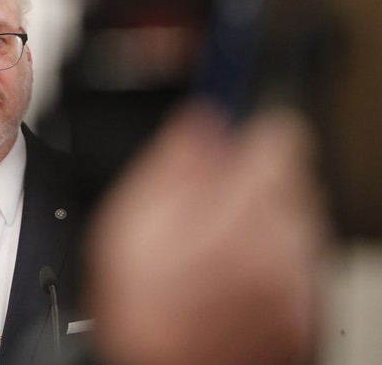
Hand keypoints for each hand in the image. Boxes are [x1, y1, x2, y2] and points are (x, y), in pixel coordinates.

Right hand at [86, 102, 328, 364]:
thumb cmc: (145, 313)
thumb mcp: (130, 222)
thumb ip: (172, 163)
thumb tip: (198, 121)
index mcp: (245, 207)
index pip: (278, 134)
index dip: (241, 135)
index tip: (219, 149)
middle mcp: (287, 239)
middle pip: (288, 177)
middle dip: (247, 182)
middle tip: (200, 209)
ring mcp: (301, 277)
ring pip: (294, 220)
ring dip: (259, 222)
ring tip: (210, 251)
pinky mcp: (303, 308)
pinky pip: (296, 263)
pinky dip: (269, 263)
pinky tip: (227, 281)